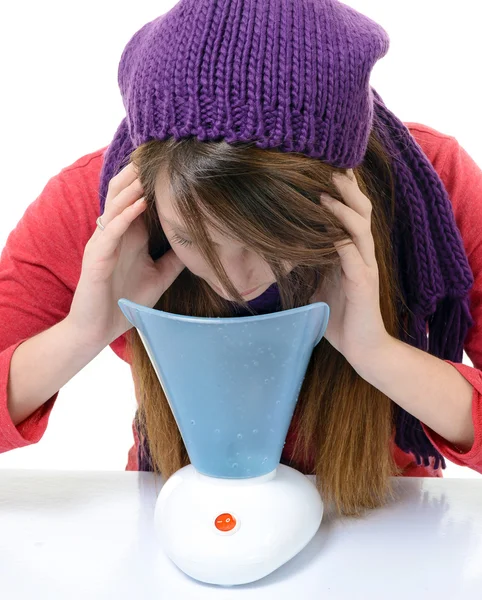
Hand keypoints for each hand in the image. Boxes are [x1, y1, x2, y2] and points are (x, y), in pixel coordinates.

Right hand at [67, 162, 184, 347]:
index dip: (152, 181)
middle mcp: (115, 234)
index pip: (140, 200)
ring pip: (115, 205)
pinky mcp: (96, 257)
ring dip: (132, 187)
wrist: (98, 329)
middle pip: (123, 193)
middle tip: (158, 153)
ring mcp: (104, 243)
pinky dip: (125, 214)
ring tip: (148, 169)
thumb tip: (198, 245)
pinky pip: (110, 230)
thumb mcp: (159, 276)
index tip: (172, 163)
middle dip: (138, 174)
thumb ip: (174, 259)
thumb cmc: (125, 302)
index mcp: (130, 235)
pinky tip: (139, 202)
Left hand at [311, 169, 390, 366]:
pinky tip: (330, 229)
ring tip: (325, 190)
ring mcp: (365, 267)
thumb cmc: (339, 314)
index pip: (350, 211)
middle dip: (346, 187)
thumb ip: (310, 262)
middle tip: (327, 165)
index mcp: (352, 250)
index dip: (342, 190)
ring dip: (343, 207)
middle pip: (360, 210)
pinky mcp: (364, 284)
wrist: (361, 347)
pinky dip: (342, 239)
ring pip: (360, 227)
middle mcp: (362, 253)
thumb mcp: (319, 282)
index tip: (324, 167)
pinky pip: (354, 256)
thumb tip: (283, 246)